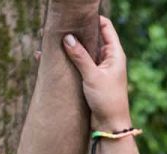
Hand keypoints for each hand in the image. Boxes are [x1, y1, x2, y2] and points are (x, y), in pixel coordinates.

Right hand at [62, 16, 131, 130]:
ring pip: (83, 52)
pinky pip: (78, 65)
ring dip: (70, 47)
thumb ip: (80, 57)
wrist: (110, 126)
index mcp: (115, 54)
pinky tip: (51, 60)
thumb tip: (67, 37)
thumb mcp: (92, 76)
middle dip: (77, 32)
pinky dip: (67, 61)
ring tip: (52, 40)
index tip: (77, 15)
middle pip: (92, 38)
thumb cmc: (107, 100)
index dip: (93, 18)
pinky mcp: (90, 79)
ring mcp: (99, 69)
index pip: (105, 27)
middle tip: (61, 27)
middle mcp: (108, 59)